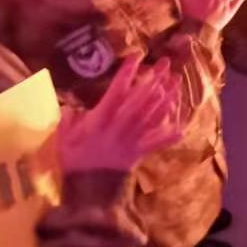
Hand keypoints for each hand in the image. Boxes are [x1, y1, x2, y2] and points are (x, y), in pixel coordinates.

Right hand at [58, 55, 183, 175]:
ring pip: (152, 116)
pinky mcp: (139, 152)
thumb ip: (68, 119)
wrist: (88, 190)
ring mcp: (132, 139)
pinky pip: (157, 142)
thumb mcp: (64, 137)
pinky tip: (182, 127)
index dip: (128, 73)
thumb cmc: (74, 159)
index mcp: (101, 119)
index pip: (117, 91)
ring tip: (177, 82)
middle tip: (166, 63)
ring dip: (166, 98)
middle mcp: (120, 126)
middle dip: (154, 80)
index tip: (137, 56)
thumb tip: (70, 106)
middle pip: (141, 100)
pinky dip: (169, 135)